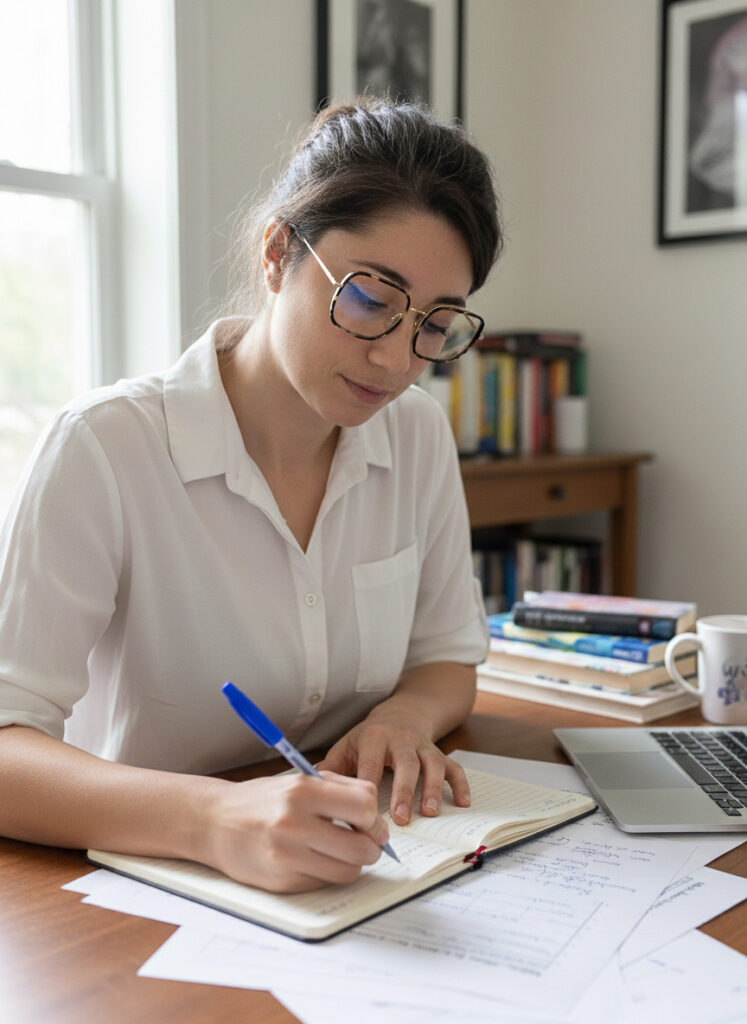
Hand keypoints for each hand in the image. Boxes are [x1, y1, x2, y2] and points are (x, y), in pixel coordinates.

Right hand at [198, 771, 389, 892]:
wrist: (213, 822)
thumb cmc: (262, 800)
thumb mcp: (298, 780)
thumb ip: (339, 791)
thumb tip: (376, 819)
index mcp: (302, 790)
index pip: (364, 805)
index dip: (374, 817)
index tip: (371, 822)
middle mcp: (294, 822)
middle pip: (362, 846)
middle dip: (372, 847)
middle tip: (366, 843)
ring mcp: (287, 856)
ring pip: (348, 871)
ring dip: (353, 864)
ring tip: (341, 852)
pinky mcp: (281, 881)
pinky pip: (324, 883)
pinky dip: (327, 874)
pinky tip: (314, 860)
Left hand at [316, 711, 470, 826]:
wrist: (401, 714)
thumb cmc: (369, 738)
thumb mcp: (347, 746)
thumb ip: (330, 768)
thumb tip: (302, 789)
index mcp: (374, 739)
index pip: (371, 763)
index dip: (369, 786)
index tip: (364, 812)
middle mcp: (401, 740)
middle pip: (405, 763)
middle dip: (404, 790)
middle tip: (401, 818)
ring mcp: (423, 746)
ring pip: (432, 764)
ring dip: (433, 788)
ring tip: (431, 812)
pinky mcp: (439, 752)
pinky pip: (454, 767)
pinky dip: (460, 784)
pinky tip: (462, 803)